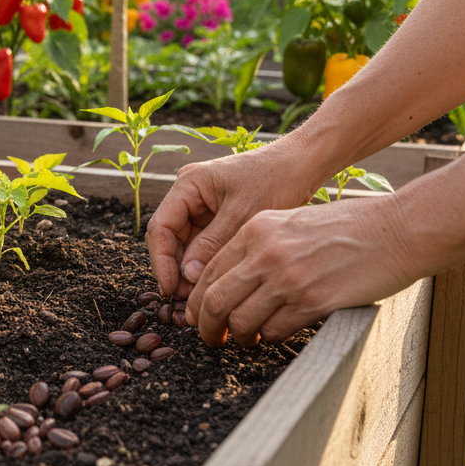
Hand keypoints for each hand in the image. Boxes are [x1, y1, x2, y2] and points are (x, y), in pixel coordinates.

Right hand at [144, 143, 318, 297]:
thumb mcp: (243, 213)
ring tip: (200, 296)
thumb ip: (212, 244)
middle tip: (187, 300)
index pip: (161, 227)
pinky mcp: (217, 218)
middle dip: (176, 269)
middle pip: (170, 238)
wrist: (303, 165)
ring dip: (190, 270)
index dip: (161, 261)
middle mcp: (189, 195)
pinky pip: (203, 245)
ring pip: (186, 245)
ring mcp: (202, 207)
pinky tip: (213, 283)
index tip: (170, 289)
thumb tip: (187, 276)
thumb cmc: (275, 178)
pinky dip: (206, 264)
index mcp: (188, 184)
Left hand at [184, 197, 414, 345]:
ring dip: (239, 337)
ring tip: (245, 340)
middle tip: (210, 339)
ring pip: (240, 320)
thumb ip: (259, 245)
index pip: (208, 270)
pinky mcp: (312, 302)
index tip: (198, 315)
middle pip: (214, 299)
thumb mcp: (292, 221)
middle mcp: (265, 253)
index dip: (197, 299)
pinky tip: (274, 334)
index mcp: (256, 229)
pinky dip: (269, 337)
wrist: (397, 230)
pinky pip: (274, 330)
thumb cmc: (349, 226)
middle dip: (206, 326)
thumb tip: (232, 280)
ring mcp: (287, 278)